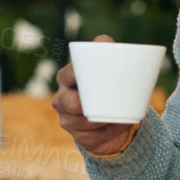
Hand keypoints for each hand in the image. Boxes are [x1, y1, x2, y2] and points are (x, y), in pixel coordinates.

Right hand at [52, 35, 139, 155]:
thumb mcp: (108, 68)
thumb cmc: (107, 87)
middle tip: (104, 100)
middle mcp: (61, 98)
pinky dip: (107, 132)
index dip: (78, 75)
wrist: (111, 118)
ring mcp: (67, 120)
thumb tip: (104, 41)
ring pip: (83, 122)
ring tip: (119, 114)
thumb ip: (106, 49)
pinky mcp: (79, 137)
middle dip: (85, 103)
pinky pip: (93, 137)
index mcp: (66, 77)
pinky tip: (116, 126)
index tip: (91, 76)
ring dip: (102, 119)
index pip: (69, 75)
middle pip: (70, 102)